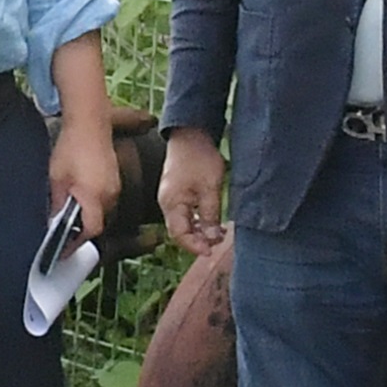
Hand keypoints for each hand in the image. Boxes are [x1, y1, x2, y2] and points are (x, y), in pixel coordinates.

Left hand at [47, 106, 121, 244]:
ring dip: (87, 215)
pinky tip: (80, 195)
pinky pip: (105, 198)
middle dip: (81, 230)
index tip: (64, 250)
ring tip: (69, 214)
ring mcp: (114, 185)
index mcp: (95, 197)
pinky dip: (93, 203)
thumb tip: (53, 223)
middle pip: (97, 223)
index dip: (76, 243)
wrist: (89, 122)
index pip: (90, 231)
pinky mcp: (114, 177)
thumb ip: (56, 204)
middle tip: (63, 234)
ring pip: (102, 211)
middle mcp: (109, 194)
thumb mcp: (56, 179)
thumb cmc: (71, 147)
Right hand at [159, 127, 228, 256]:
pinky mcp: (177, 194)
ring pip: (184, 224)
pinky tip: (212, 222)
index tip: (210, 252)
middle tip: (219, 241)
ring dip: (200, 232)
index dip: (194, 246)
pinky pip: (185, 215)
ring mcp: (171, 199)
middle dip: (199, 241)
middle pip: (180, 232)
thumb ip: (210, 215)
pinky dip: (198, 221)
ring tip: (219, 233)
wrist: (190, 135)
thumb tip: (212, 238)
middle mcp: (167, 203)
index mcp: (171, 203)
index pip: (179, 235)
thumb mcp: (210, 188)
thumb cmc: (199, 158)